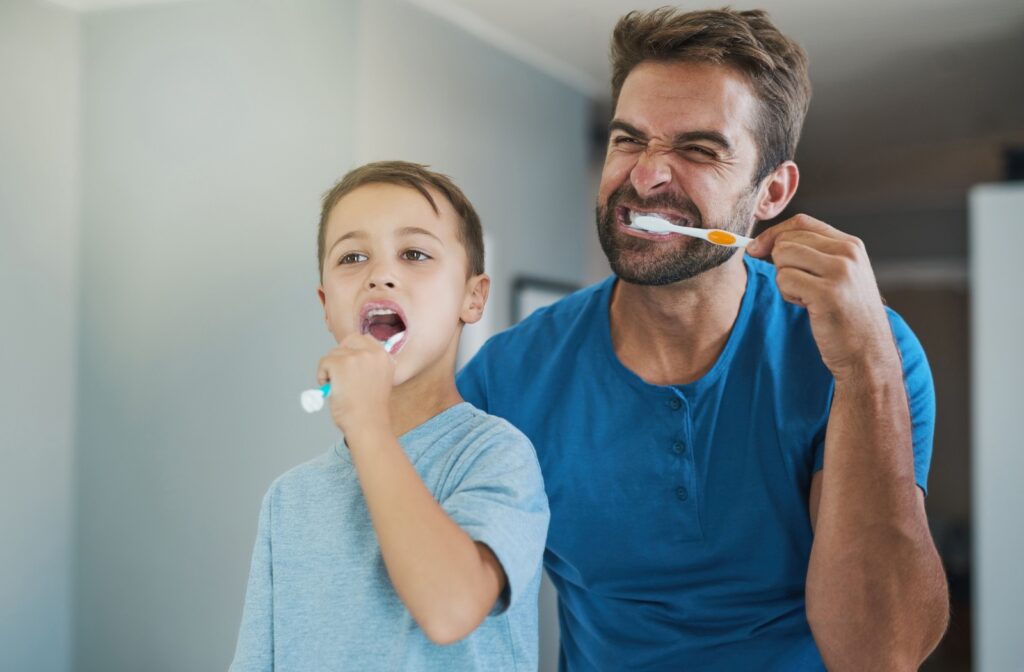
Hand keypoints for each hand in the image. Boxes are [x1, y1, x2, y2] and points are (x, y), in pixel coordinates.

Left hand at [316, 334, 394, 435]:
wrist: (367, 424)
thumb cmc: (370, 411)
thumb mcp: (378, 382)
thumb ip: (369, 367)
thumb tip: (349, 362)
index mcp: (385, 358)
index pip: (365, 339)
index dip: (353, 350)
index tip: (348, 364)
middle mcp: (373, 354)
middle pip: (348, 341)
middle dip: (340, 355)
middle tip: (337, 374)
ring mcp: (357, 357)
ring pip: (334, 354)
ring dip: (331, 369)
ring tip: (339, 388)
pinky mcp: (340, 363)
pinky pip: (324, 363)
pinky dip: (322, 376)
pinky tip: (332, 390)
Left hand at [746, 215, 897, 381]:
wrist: (868, 353)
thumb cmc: (845, 316)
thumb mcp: (839, 276)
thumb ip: (813, 254)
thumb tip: (763, 243)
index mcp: (850, 245)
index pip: (801, 222)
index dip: (773, 233)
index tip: (757, 249)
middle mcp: (848, 253)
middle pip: (787, 240)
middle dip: (780, 264)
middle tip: (800, 287)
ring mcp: (840, 271)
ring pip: (782, 258)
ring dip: (785, 281)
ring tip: (807, 297)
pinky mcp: (827, 292)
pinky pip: (784, 280)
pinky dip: (788, 295)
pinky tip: (809, 307)